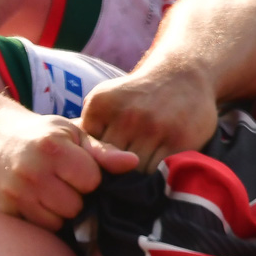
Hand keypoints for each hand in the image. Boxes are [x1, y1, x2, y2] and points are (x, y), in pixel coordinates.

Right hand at [0, 108, 137, 229]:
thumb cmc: (37, 134)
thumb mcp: (70, 133)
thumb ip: (102, 151)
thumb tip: (133, 163)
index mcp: (52, 148)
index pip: (91, 181)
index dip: (88, 177)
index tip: (75, 168)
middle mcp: (32, 171)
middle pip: (75, 207)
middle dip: (73, 197)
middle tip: (60, 181)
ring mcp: (14, 192)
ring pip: (57, 222)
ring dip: (57, 211)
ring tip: (47, 190)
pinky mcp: (2, 208)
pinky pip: (37, 227)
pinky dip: (39, 218)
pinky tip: (32, 199)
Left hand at [80, 65, 218, 172]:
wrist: (184, 75)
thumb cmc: (138, 95)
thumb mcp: (106, 98)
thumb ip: (89, 125)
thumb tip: (71, 159)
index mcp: (100, 105)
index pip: (88, 149)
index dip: (93, 163)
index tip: (99, 167)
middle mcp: (126, 115)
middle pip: (110, 163)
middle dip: (112, 172)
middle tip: (117, 179)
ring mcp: (154, 127)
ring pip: (134, 171)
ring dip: (134, 178)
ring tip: (136, 178)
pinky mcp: (178, 139)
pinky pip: (159, 171)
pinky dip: (155, 176)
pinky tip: (154, 173)